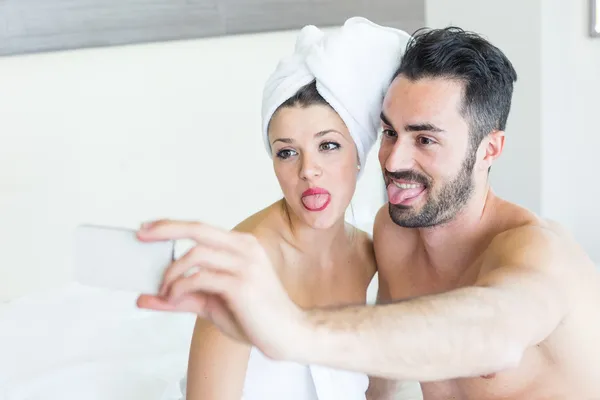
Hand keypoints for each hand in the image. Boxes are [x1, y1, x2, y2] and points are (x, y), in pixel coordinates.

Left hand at [134, 219, 309, 359]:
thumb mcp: (212, 304)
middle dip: (165, 229)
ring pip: (195, 254)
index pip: (201, 228)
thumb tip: (145, 297)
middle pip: (197, 229)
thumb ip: (181, 297)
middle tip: (141, 235)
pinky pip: (200, 278)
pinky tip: (174, 297)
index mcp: (241, 246)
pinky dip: (180, 287)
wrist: (289, 334)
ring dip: (171, 273)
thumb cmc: (255, 317)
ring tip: (164, 291)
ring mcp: (245, 264)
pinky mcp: (241, 284)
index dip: (172, 225)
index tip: (147, 228)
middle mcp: (245, 249)